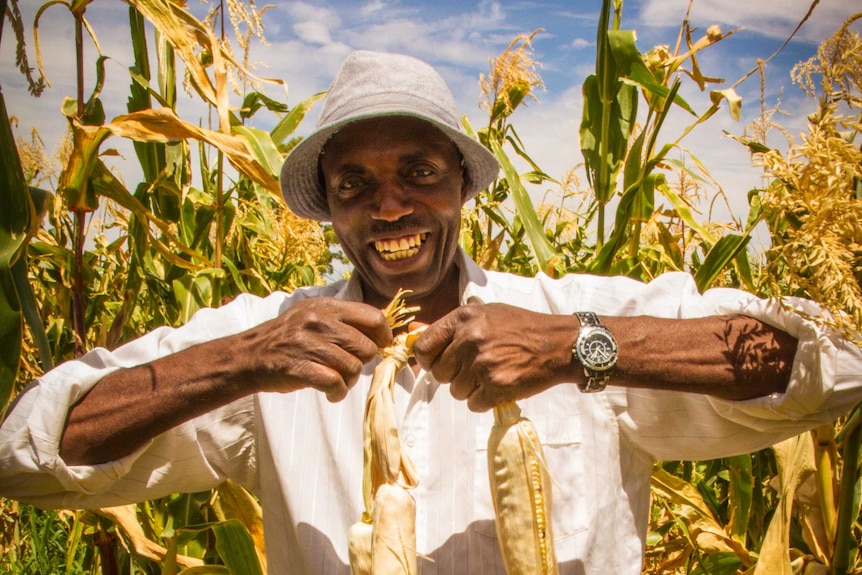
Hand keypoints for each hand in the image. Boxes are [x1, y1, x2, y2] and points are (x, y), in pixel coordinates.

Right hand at [242, 298, 392, 400]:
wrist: (250, 355)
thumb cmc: (288, 338)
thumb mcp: (313, 316)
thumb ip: (343, 320)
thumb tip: (380, 332)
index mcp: (326, 307)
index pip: (372, 317)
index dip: (383, 335)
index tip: (380, 345)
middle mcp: (319, 322)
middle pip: (366, 347)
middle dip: (362, 362)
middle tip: (347, 366)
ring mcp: (309, 344)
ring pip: (353, 367)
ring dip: (349, 380)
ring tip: (336, 380)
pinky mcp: (300, 368)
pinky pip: (336, 383)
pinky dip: (337, 392)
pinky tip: (330, 392)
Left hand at [413, 304, 576, 410]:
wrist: (558, 343)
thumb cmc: (520, 328)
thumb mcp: (485, 314)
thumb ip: (450, 328)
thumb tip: (412, 338)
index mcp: (464, 318)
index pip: (424, 346)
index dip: (427, 360)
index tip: (437, 363)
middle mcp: (470, 339)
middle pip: (440, 373)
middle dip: (453, 376)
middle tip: (475, 369)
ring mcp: (483, 363)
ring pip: (456, 391)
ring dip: (471, 389)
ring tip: (492, 374)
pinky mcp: (496, 386)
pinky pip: (473, 404)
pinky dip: (484, 400)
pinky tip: (499, 386)